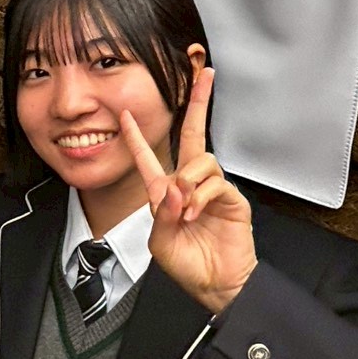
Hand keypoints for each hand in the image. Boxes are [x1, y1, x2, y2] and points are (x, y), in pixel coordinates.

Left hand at [120, 67, 257, 313]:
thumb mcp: (160, 242)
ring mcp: (212, 189)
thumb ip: (162, 214)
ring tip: (186, 209)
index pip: (149, 157)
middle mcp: (190, 184)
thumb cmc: (188, 265)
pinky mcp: (231, 198)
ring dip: (188, 182)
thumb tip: (174, 187)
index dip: (136, 136)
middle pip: (193, 134)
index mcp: (166, 193)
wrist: (216, 285)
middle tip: (204, 73)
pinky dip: (201, 195)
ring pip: (201, 160)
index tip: (126, 113)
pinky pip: (215, 181)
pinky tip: (196, 212)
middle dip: (198, 102)